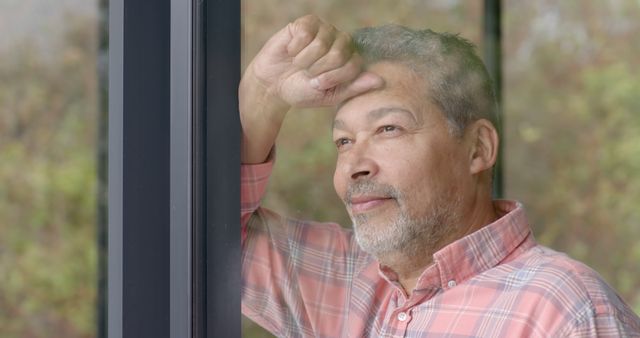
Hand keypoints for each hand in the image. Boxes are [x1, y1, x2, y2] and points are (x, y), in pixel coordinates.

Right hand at [239, 15, 382, 163]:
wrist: (273, 85)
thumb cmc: (302, 90)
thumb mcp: (329, 95)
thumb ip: (353, 88)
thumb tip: (380, 81)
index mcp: (349, 59)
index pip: (353, 65)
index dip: (333, 78)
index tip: (318, 85)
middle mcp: (340, 41)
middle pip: (339, 53)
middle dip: (319, 70)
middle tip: (308, 74)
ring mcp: (324, 30)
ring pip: (321, 43)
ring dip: (305, 60)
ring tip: (298, 64)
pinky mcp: (305, 23)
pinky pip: (305, 34)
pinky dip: (295, 48)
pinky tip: (291, 51)